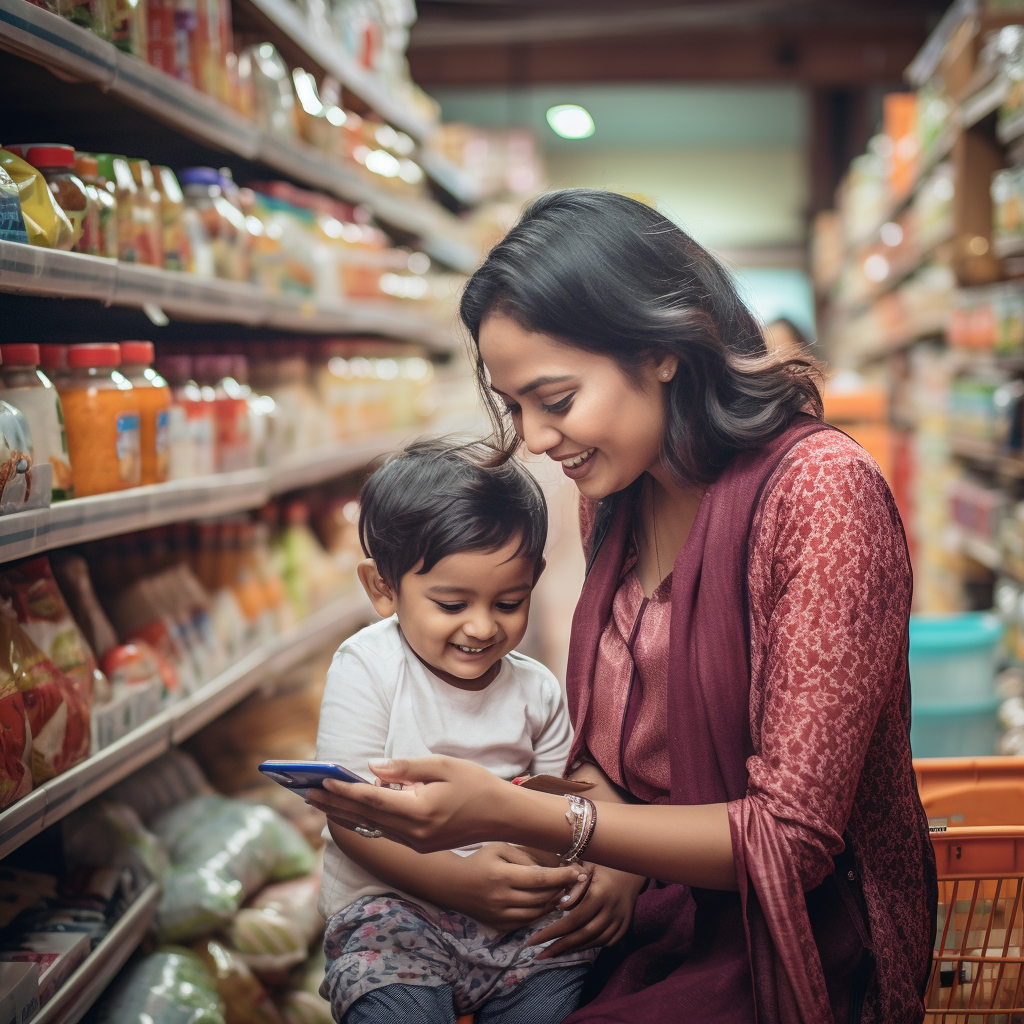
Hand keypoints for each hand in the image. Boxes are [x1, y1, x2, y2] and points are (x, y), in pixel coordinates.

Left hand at [304, 755, 520, 852]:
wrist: (503, 817)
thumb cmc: (476, 785)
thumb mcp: (444, 765)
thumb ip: (406, 768)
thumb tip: (372, 767)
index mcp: (420, 812)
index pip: (372, 799)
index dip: (344, 790)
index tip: (321, 780)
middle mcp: (414, 833)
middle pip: (364, 817)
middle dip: (333, 804)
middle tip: (305, 792)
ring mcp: (416, 843)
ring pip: (370, 827)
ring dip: (343, 814)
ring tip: (318, 801)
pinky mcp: (419, 846)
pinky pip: (384, 832)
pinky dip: (363, 819)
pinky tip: (349, 809)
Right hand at [439, 844, 591, 930]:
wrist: (451, 884)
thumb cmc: (479, 860)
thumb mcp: (499, 849)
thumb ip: (524, 858)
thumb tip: (549, 870)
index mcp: (502, 875)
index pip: (540, 879)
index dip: (562, 876)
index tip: (580, 872)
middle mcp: (501, 898)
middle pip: (542, 897)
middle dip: (562, 889)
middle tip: (575, 880)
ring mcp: (500, 915)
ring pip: (537, 912)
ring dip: (554, 902)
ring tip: (562, 890)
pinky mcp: (499, 925)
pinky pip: (527, 922)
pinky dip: (540, 913)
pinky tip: (546, 902)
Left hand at [529, 864, 645, 958]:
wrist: (633, 868)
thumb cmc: (605, 863)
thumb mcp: (588, 866)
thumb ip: (575, 887)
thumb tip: (560, 907)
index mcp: (600, 894)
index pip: (573, 919)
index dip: (553, 932)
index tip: (533, 940)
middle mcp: (611, 910)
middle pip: (583, 935)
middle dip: (559, 947)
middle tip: (539, 956)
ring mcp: (620, 920)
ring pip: (594, 941)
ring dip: (573, 948)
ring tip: (552, 952)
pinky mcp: (625, 926)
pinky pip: (606, 942)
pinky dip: (589, 946)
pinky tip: (574, 946)